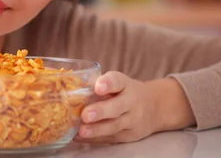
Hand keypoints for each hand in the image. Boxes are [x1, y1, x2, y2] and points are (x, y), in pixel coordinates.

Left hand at [75, 71, 194, 143]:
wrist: (154, 107)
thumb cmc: (125, 92)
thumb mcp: (117, 82)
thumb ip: (98, 84)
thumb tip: (67, 86)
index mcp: (125, 84)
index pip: (117, 81)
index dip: (108, 83)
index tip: (98, 86)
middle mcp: (131, 102)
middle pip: (117, 107)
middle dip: (101, 111)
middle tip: (85, 114)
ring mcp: (131, 120)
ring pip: (114, 126)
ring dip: (96, 130)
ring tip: (81, 131)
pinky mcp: (128, 135)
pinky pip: (110, 138)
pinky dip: (94, 138)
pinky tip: (80, 137)